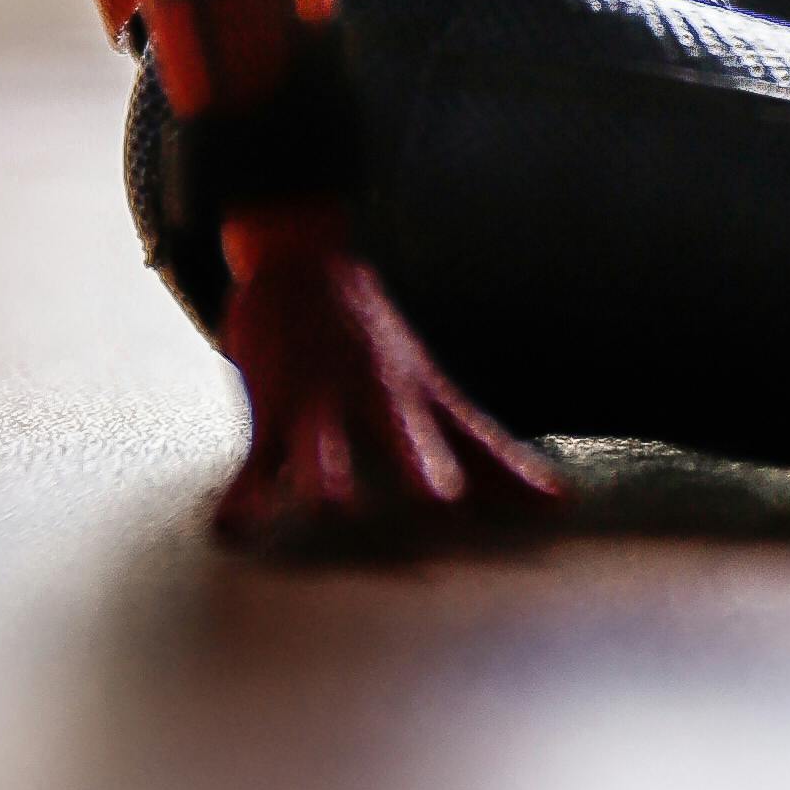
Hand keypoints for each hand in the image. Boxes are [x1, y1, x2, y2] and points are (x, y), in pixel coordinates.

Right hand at [211, 202, 566, 560]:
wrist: (301, 261)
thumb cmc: (371, 343)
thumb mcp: (430, 386)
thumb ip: (479, 449)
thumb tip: (555, 500)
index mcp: (423, 393)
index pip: (474, 435)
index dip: (512, 471)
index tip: (554, 505)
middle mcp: (378, 394)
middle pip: (407, 433)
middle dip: (423, 466)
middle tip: (441, 504)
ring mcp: (323, 398)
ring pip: (324, 441)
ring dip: (328, 473)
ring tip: (331, 508)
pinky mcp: (272, 404)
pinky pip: (257, 456)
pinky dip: (246, 495)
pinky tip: (234, 528)